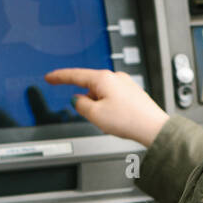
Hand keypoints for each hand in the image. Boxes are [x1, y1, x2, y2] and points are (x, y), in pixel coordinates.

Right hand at [43, 67, 168, 146]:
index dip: (59, 77)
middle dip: (87, 101)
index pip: (74, 75)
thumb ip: (80, 105)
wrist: (153, 127)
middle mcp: (115, 77)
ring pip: (102, 94)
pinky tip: (117, 119)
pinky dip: (109, 108)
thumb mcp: (95, 115)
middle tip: (93, 117)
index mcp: (103, 78)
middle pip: (90, 87)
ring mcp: (125, 84)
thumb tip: (77, 100)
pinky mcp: (132, 92)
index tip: (49, 77)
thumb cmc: (128, 120)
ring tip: (110, 121)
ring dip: (99, 106)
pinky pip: (113, 98)